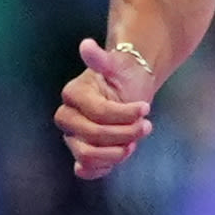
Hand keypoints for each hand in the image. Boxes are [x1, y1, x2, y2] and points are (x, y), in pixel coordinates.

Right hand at [56, 36, 156, 179]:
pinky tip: (121, 154)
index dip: (124, 114)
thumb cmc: (123, 75)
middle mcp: (67, 117)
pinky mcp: (82, 152)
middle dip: (124, 134)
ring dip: (117, 153)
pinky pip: (86, 169)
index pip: (98, 112)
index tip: (146, 108)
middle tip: (147, 126)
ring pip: (87, 156)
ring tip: (136, 142)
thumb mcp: (117, 64)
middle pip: (93, 137)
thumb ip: (101, 59)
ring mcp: (73, 137)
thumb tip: (86, 45)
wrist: (128, 89)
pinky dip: (103, 167)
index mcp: (73, 93)